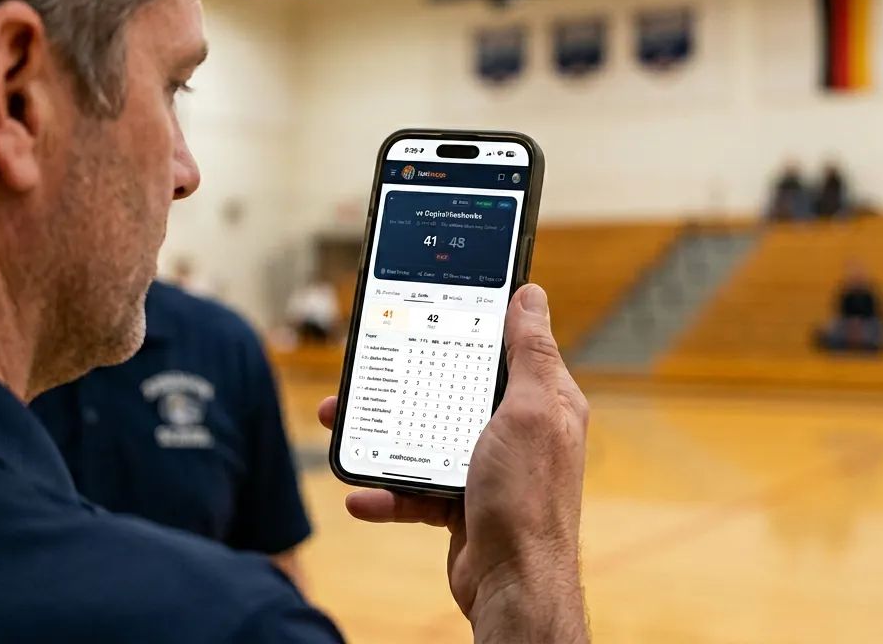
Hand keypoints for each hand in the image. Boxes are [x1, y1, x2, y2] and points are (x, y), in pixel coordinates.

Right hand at [319, 284, 588, 638]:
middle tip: (367, 366)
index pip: (506, 345)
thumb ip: (529, 352)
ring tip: (341, 423)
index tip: (432, 302)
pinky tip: (362, 495)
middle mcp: (516, 429)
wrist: (514, 586)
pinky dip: (387, 492)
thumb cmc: (529, 499)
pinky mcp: (460, 502)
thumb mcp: (531, 411)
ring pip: (425, 435)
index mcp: (542, 400)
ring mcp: (486, 467)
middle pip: (452, 388)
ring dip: (382, 435)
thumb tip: (530, 295)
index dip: (472, 321)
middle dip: (408, 379)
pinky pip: (415, 487)